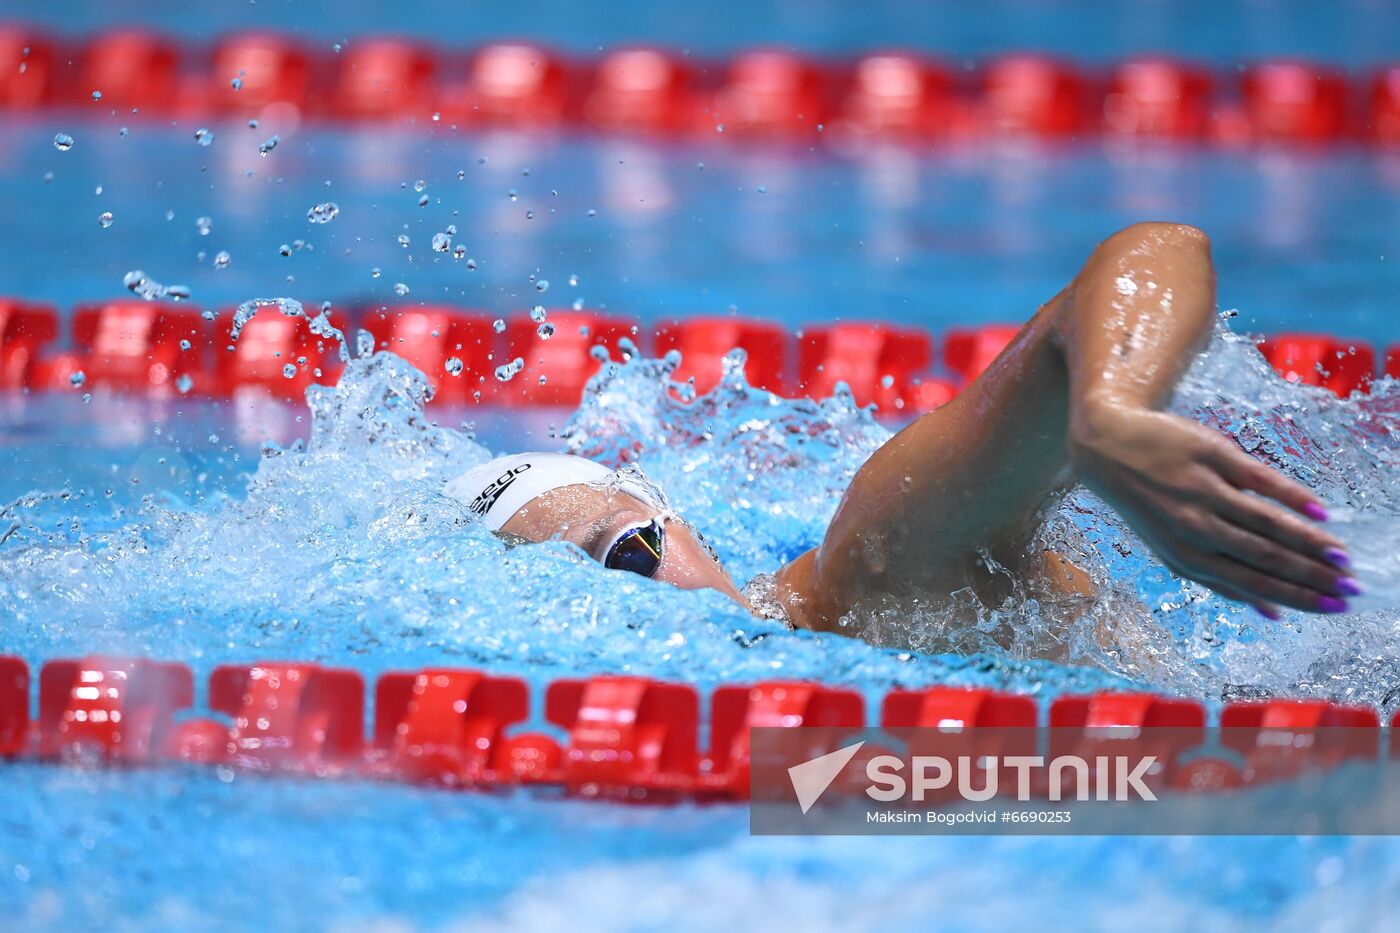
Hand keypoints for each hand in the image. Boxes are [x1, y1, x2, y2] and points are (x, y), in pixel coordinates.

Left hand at [1069, 404, 1356, 616]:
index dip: (1297, 597)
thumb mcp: (1173, 549)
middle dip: (1312, 576)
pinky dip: (1290, 496)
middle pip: (1264, 557)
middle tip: (1351, 588)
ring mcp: (1201, 491)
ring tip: (1342, 556)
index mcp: (1185, 557)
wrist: (1106, 445)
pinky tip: (1319, 511)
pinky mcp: (1210, 455)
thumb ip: (1220, 580)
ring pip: (1265, 522)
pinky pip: (1258, 479)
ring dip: (1308, 542)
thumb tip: (1272, 615)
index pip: (1252, 584)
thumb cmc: (1148, 503)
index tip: (1334, 608)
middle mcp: (1193, 528)